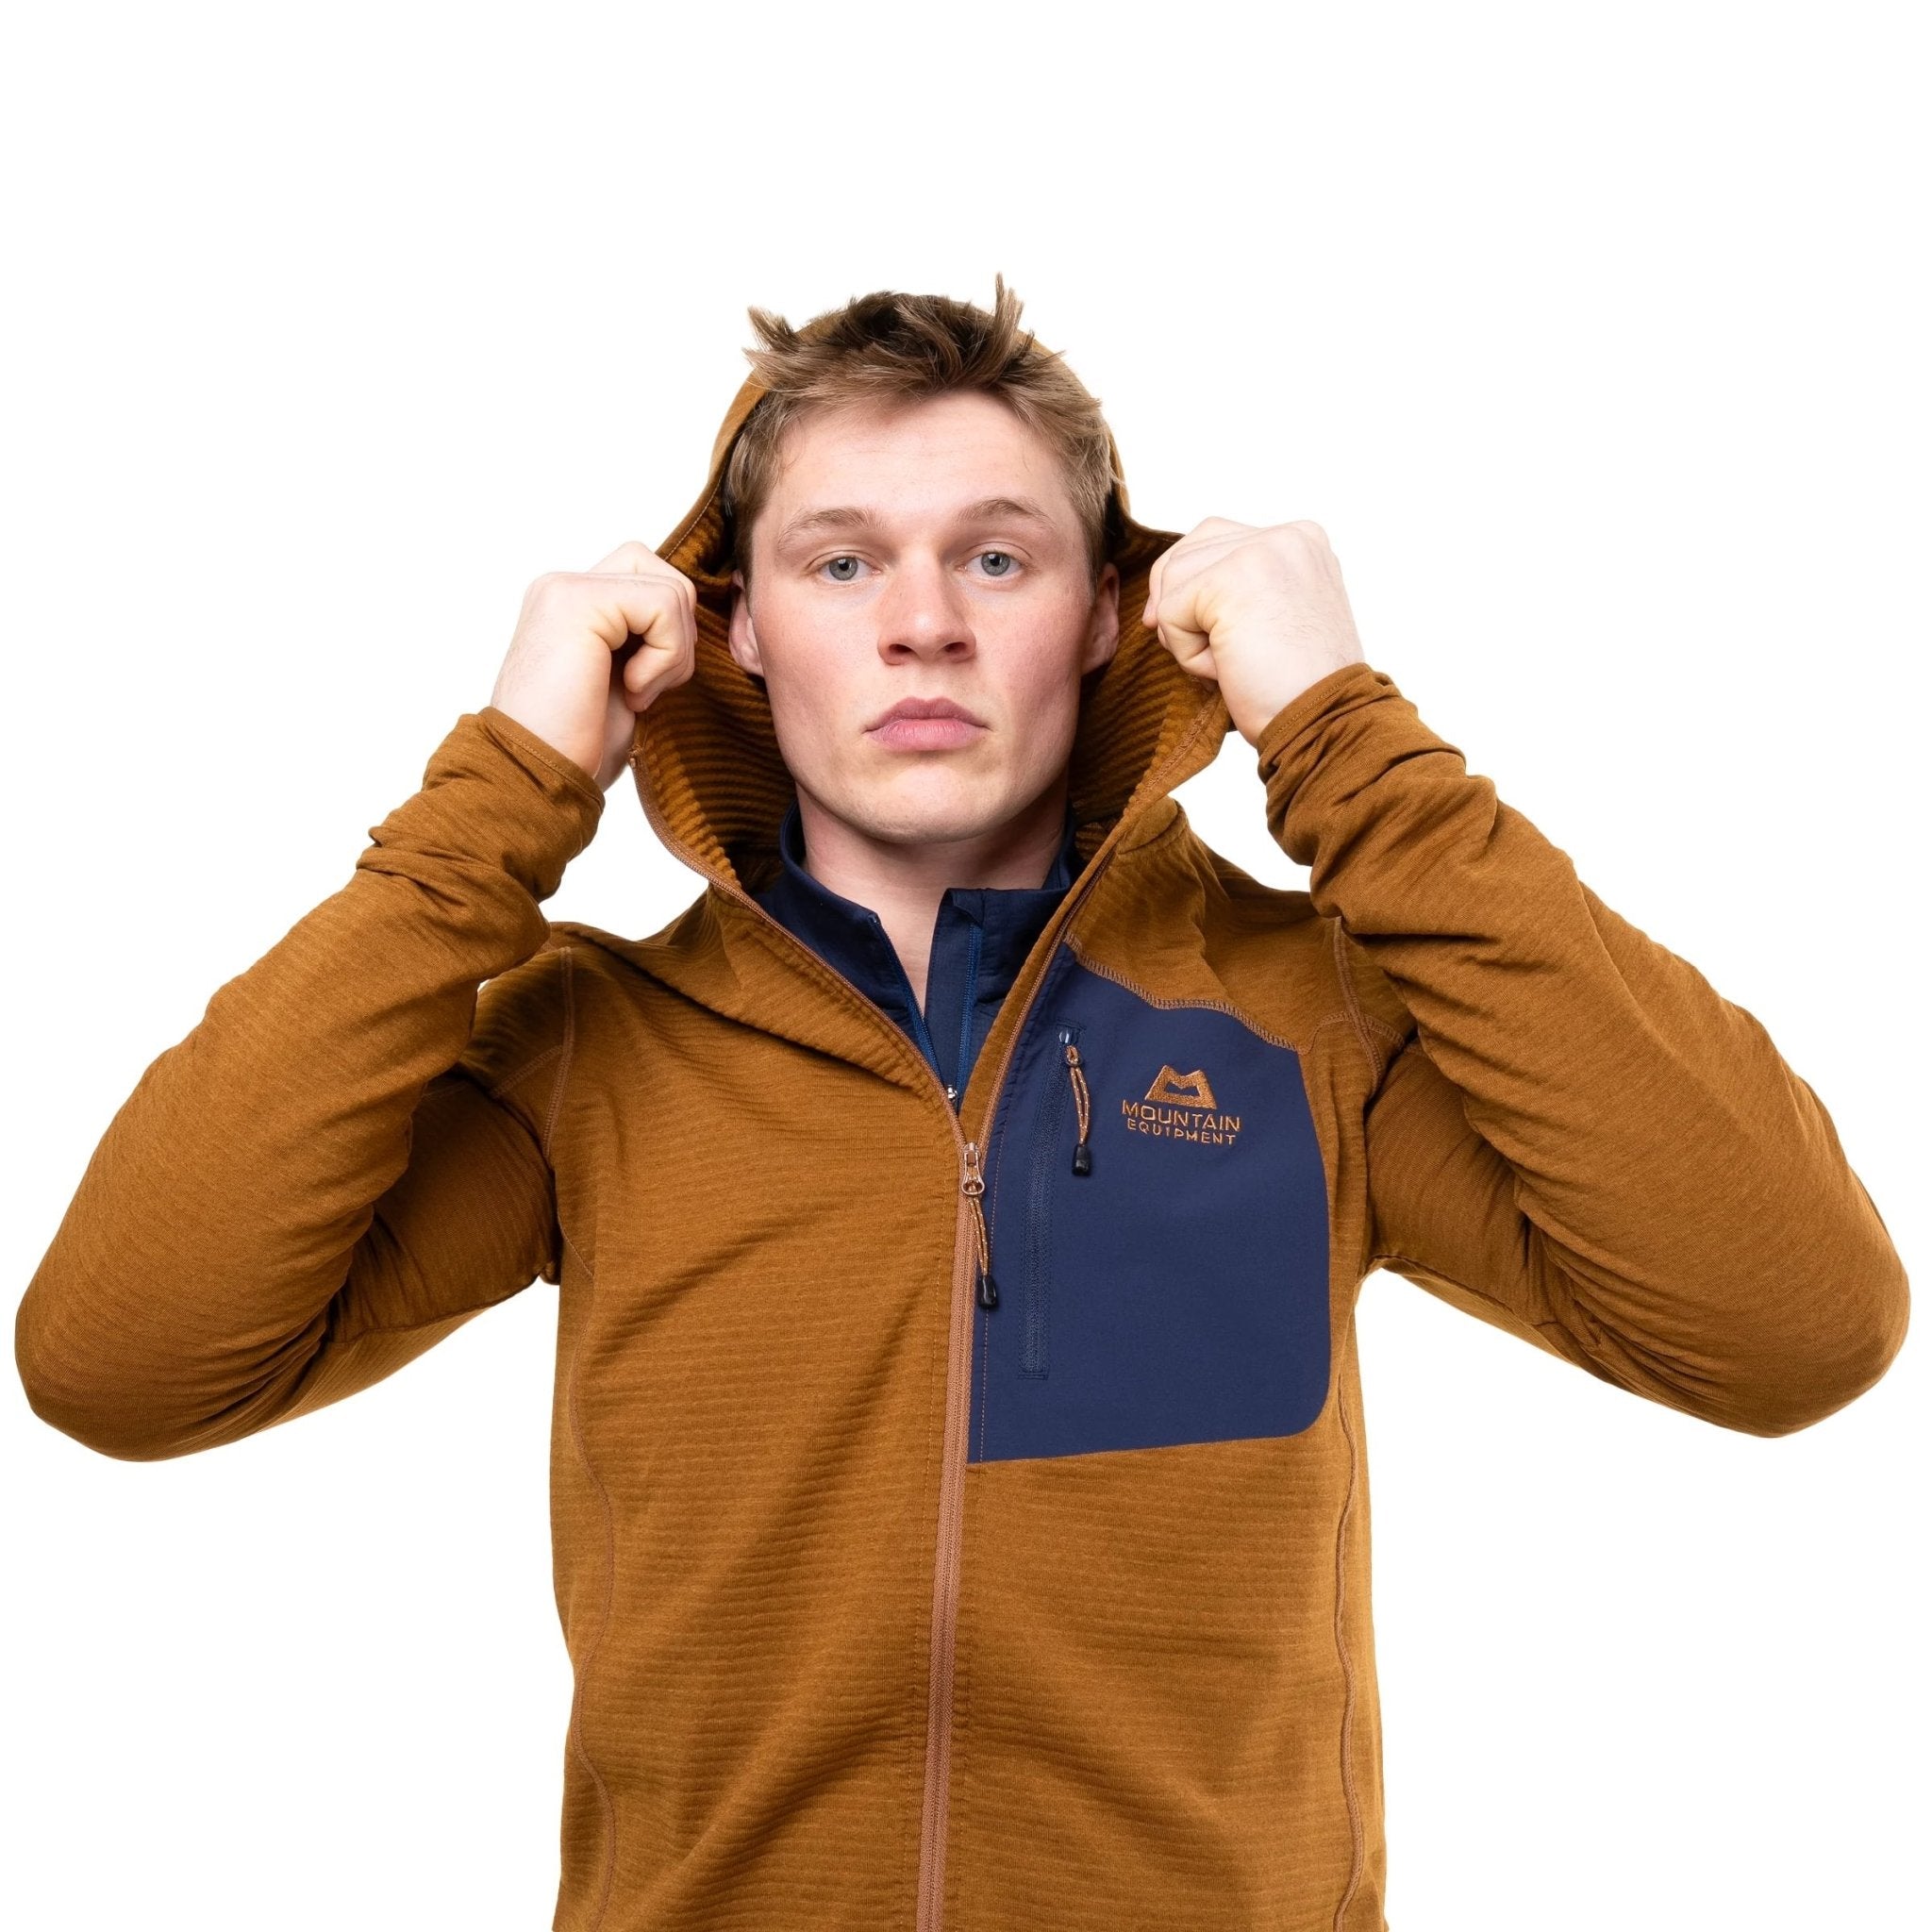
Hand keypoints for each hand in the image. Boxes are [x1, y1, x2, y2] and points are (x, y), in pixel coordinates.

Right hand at [489, 541, 699, 790]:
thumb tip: (690, 622)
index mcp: (573, 605)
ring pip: (672, 589)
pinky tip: (631, 690)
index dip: (669, 632)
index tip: (643, 686)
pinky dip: (664, 657)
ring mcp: (567, 589)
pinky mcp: (578, 601)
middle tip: (647, 686)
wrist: (536, 777)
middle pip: (665, 574)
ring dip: (672, 653)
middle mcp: (564, 588)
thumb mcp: (624, 681)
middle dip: (678, 635)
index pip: (649, 580)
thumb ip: (643, 639)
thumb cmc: (576, 745)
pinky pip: (664, 605)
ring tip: (635, 692)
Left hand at [1143, 519, 1365, 747]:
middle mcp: (1286, 535)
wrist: (1324, 723)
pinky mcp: (1229, 580)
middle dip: (1183, 611)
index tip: (1220, 639)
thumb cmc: (1296, 688)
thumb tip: (1155, 607)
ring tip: (1236, 663)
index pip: (1214, 540)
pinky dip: (1187, 655)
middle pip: (1185, 554)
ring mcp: (1260, 551)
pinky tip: (1229, 670)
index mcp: (1301, 540)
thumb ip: (1231, 591)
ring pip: (1172, 583)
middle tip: (1222, 658)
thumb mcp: (1274, 621)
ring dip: (1188, 637)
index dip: (1195, 593)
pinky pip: (1170, 615)